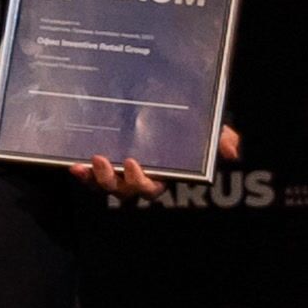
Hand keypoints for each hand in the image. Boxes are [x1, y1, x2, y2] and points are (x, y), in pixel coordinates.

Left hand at [76, 123, 240, 201]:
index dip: (141, 181)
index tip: (134, 163)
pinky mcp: (100, 168)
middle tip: (106, 160)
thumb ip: (221, 138)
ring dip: (95, 177)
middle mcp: (136, 179)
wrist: (161, 117)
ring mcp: (117, 175)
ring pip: (104, 186)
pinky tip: (74, 166)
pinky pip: (89, 178)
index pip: (151, 188)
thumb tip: (232, 149)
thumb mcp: (206, 132)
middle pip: (123, 190)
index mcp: (160, 175)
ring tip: (91, 160)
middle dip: (114, 180)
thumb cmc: (187, 130)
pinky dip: (82, 175)